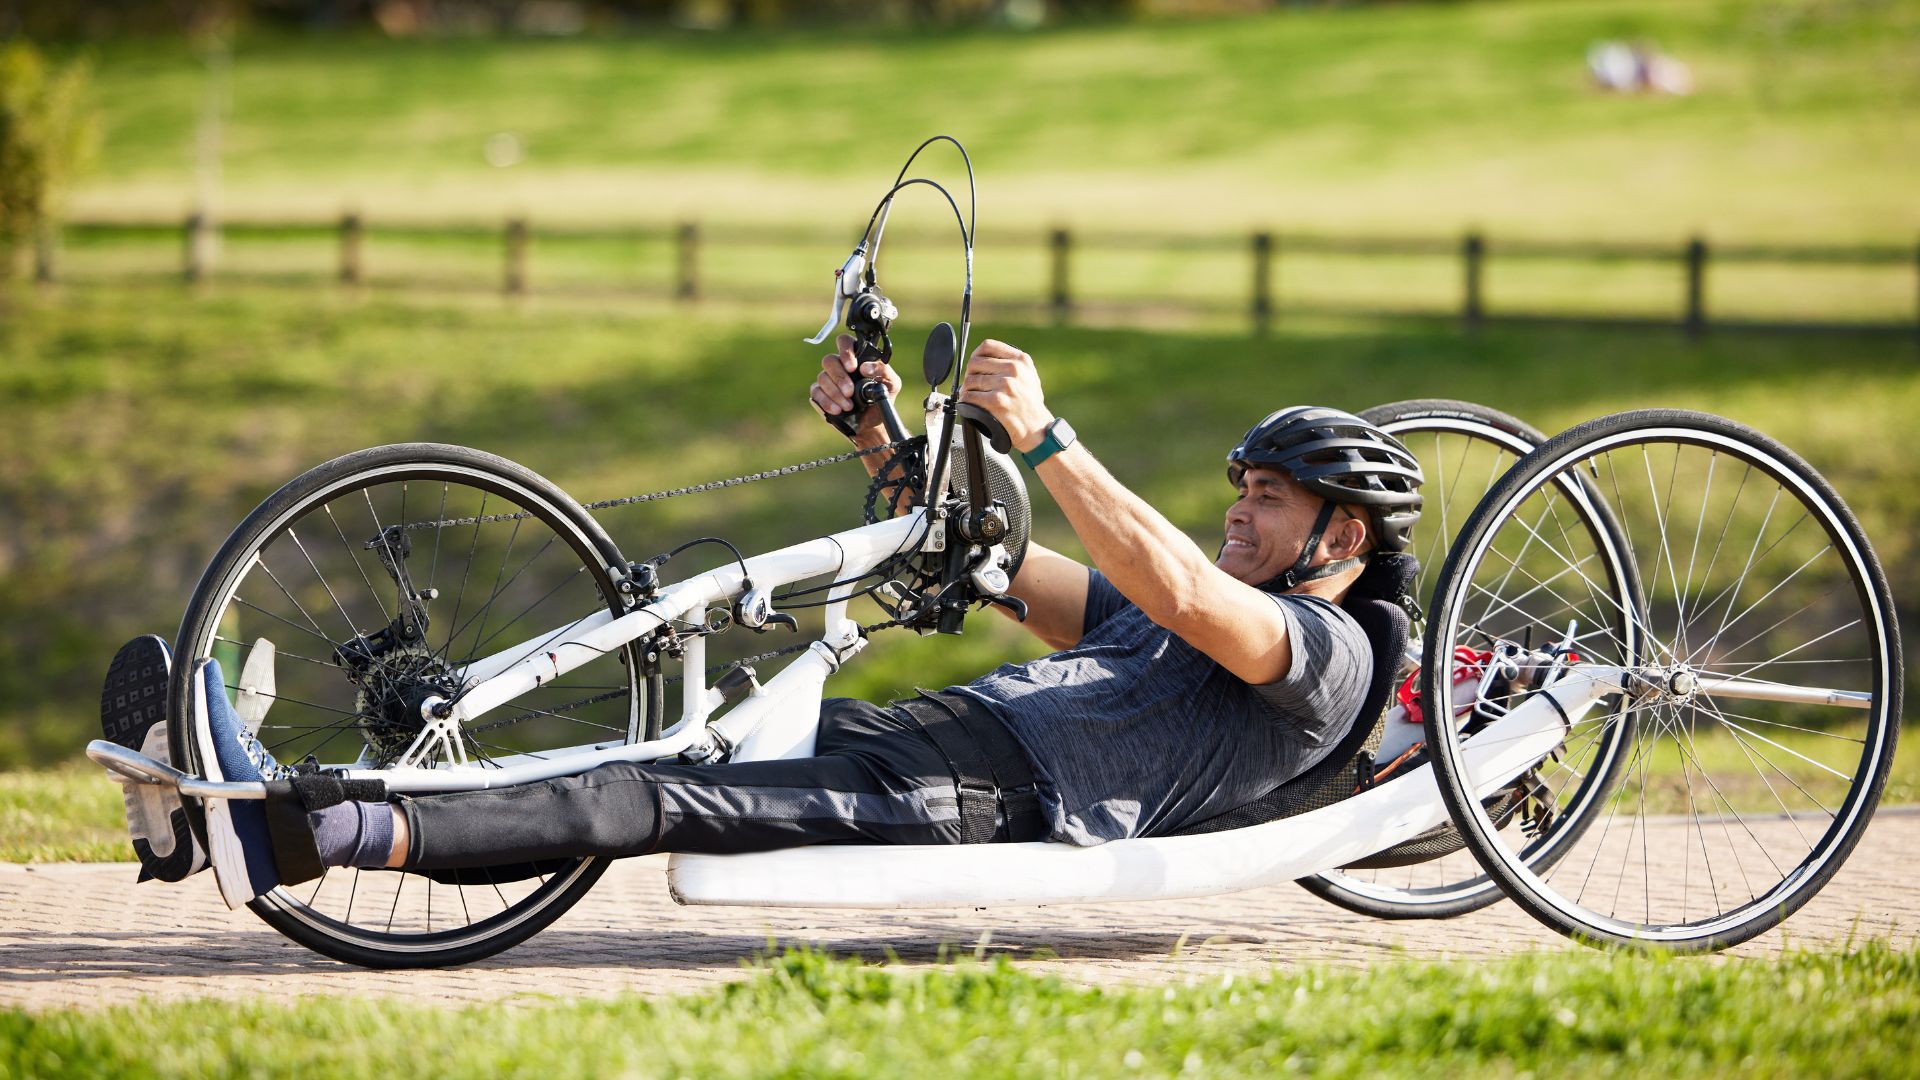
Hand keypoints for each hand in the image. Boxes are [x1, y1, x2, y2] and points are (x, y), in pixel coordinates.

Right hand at [809, 333, 902, 439]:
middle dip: (839, 377)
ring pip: (823, 377)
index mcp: (856, 358)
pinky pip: (816, 393)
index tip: (852, 367)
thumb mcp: (892, 384)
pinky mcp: (820, 394)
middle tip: (850, 392)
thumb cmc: (882, 397)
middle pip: (829, 360)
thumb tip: (865, 368)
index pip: (844, 342)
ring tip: (849, 406)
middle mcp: (839, 366)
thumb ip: (883, 371)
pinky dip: (827, 402)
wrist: (873, 421)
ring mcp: (828, 379)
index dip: (845, 351)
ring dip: (835, 393)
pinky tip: (838, 410)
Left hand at [960, 339, 1053, 453]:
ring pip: (970, 381)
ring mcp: (1005, 385)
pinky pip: (970, 396)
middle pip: (975, 363)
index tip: (974, 365)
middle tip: (970, 384)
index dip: (975, 355)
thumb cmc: (1031, 405)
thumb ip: (1012, 363)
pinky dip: (966, 401)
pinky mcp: (997, 401)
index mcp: (1021, 360)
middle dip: (969, 374)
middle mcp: (1014, 369)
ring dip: (966, 390)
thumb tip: (985, 358)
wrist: (1037, 429)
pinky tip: (969, 405)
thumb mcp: (1029, 377)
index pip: (988, 346)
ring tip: (969, 396)